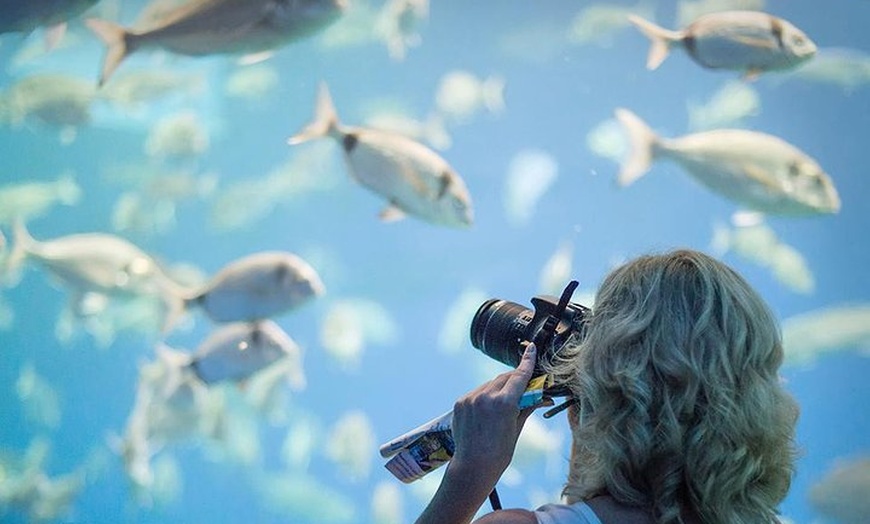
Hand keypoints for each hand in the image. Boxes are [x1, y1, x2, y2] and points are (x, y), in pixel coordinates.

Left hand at [450, 342, 536, 480]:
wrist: (473, 465)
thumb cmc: (500, 452)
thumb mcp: (517, 428)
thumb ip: (527, 407)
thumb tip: (542, 397)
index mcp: (503, 403)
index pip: (519, 376)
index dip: (527, 362)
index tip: (532, 349)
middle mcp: (485, 396)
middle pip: (504, 378)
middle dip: (515, 379)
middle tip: (525, 386)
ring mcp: (470, 398)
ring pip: (490, 385)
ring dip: (499, 388)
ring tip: (504, 404)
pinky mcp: (460, 402)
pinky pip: (477, 392)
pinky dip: (485, 396)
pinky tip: (488, 410)